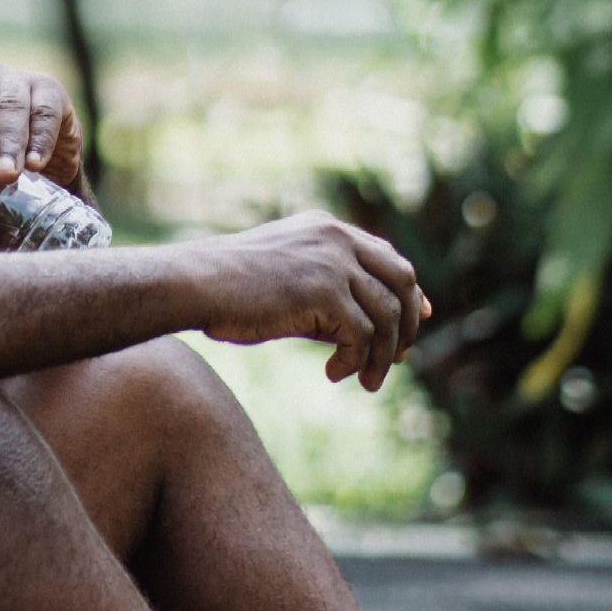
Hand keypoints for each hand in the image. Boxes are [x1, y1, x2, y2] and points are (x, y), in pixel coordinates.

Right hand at [190, 212, 432, 391]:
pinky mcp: (325, 292)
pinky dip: (355, 361)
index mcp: (325, 229)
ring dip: (381, 355)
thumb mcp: (283, 282)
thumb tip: (362, 336)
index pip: (388, 256)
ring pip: (386, 314)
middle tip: (396, 359)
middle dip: (406, 324)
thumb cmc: (224, 290)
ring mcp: (333, 263)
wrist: (193, 285)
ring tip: (367, 381)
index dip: (408, 291)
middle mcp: (336, 239)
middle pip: (401, 281)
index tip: (418, 318)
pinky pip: (361, 335)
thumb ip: (324, 295)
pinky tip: (335, 374)